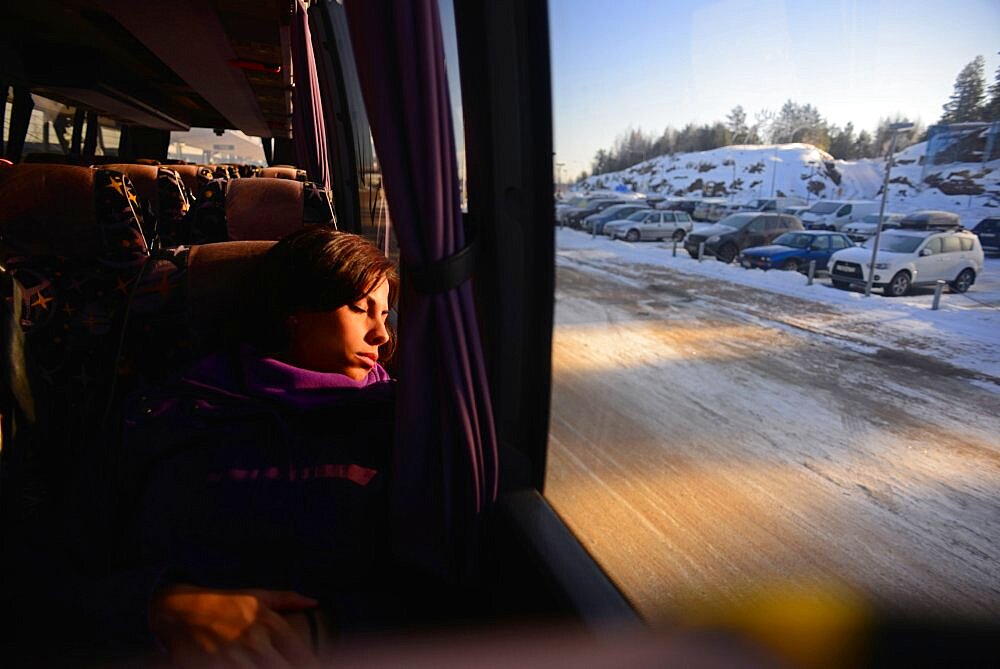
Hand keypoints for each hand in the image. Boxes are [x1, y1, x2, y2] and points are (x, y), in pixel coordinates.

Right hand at [150, 584, 320, 667]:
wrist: (176, 609)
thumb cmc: (223, 603)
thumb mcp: (256, 596)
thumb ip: (288, 599)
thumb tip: (316, 601)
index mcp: (269, 623)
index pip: (302, 657)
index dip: (314, 667)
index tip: (327, 668)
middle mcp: (253, 641)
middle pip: (284, 668)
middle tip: (310, 668)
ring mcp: (231, 657)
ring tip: (264, 666)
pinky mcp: (209, 666)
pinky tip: (244, 667)